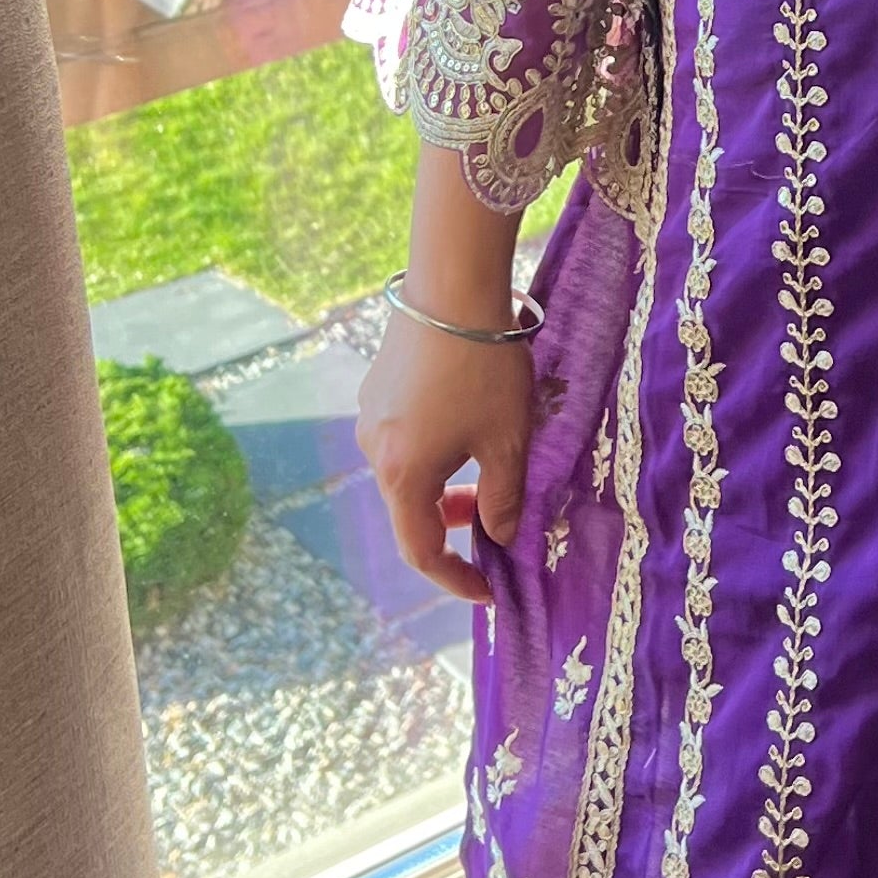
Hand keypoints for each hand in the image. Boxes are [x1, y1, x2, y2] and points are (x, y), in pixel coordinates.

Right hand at [355, 303, 533, 602]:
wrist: (452, 286)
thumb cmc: (485, 369)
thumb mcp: (508, 441)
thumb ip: (504, 498)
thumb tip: (501, 535)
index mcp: (404, 475)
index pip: (422, 551)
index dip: (454, 578)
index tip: (487, 590)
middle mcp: (374, 450)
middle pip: (411, 510)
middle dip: (454, 524)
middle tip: (497, 519)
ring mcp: (369, 416)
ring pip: (408, 472)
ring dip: (445, 485)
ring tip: (487, 465)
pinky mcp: (376, 387)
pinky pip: (403, 438)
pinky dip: (433, 453)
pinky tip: (465, 425)